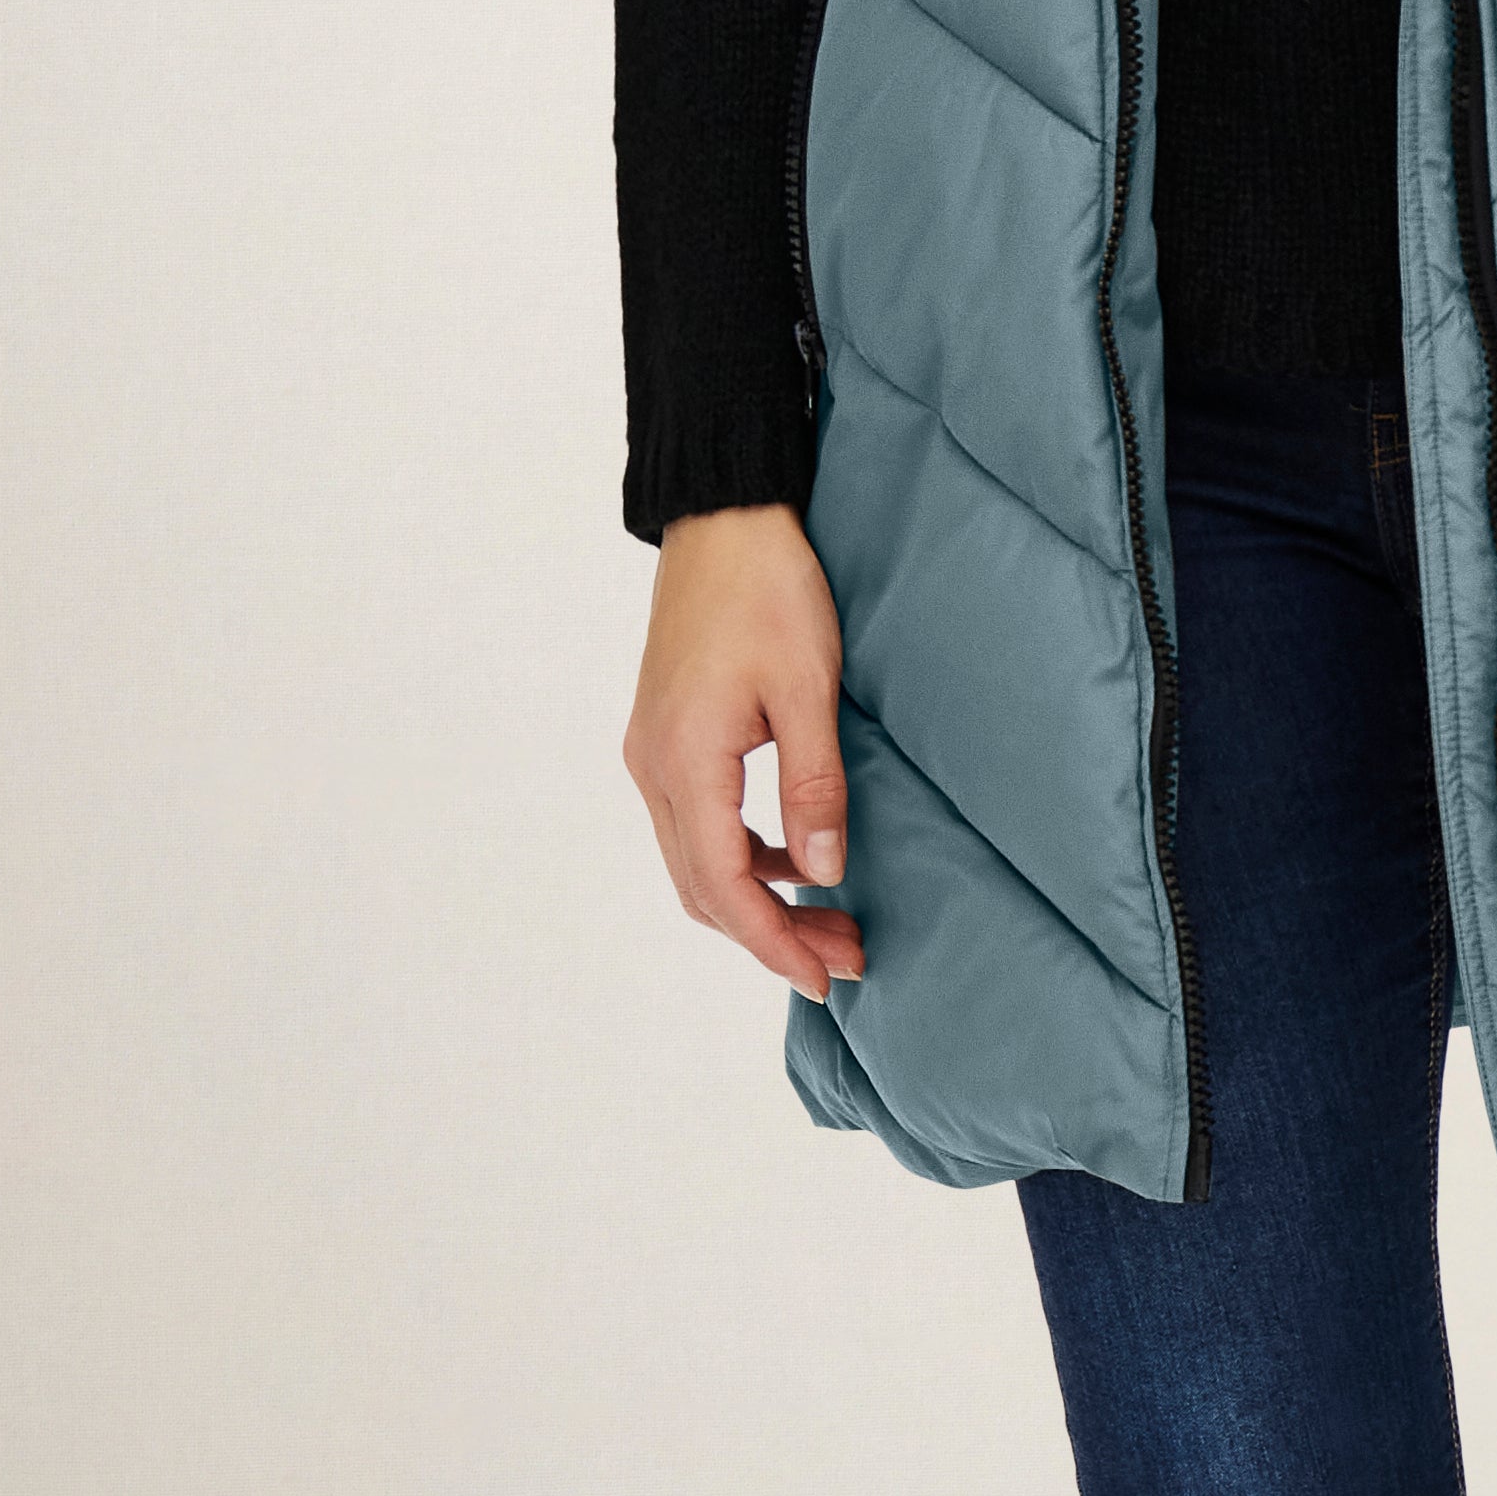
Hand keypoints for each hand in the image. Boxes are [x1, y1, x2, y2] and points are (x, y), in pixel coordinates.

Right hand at [623, 502, 864, 999]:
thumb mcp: (808, 686)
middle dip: (772, 933)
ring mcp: (652, 751)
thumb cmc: (769, 588)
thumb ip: (814, 785)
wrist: (723, 515)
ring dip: (758, 896)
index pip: (725, 888)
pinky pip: (697, 821)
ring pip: (696, 860)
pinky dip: (743, 853)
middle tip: (844, 956)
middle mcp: (653, 767)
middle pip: (704, 887)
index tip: (824, 980)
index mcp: (684, 761)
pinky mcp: (664, 734)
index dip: (774, 944)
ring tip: (830, 917)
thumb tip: (824, 875)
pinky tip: (795, 854)